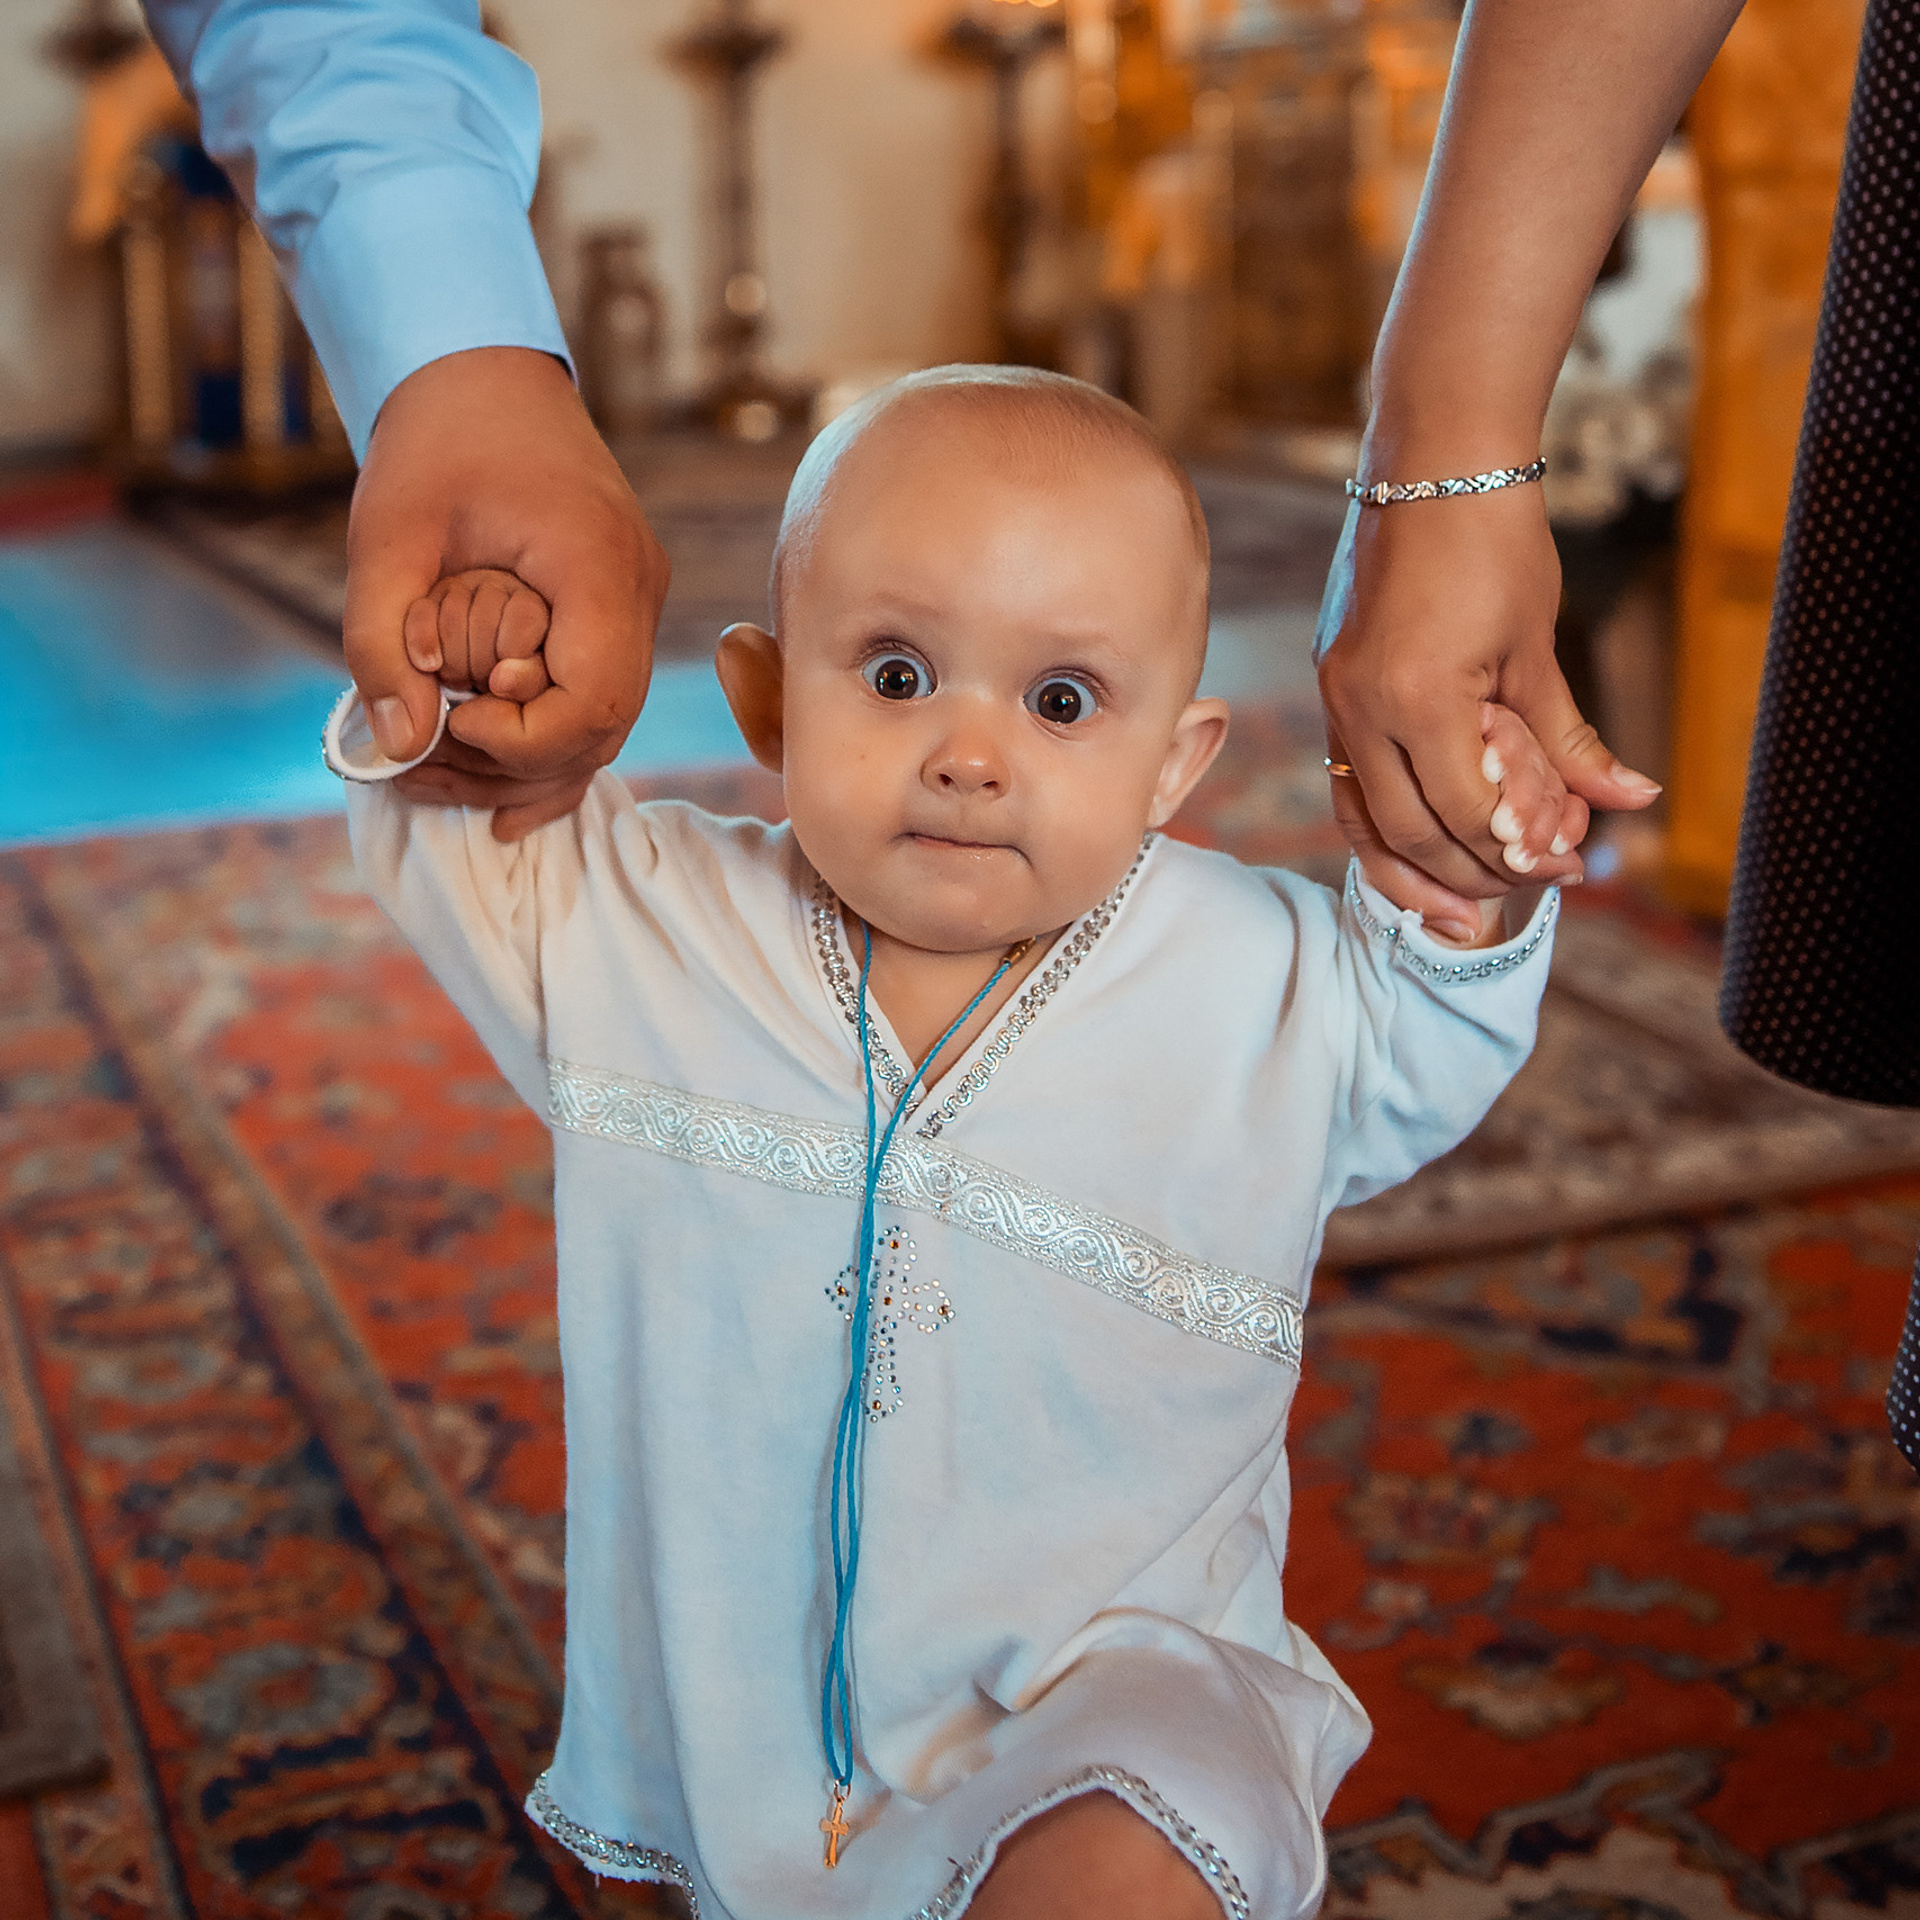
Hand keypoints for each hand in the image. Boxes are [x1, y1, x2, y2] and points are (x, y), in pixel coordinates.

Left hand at [345, 346, 668, 803]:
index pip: (594, 699)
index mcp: (595, 562)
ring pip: (606, 725)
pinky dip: (549, 744)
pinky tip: (496, 787)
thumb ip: (381, 642)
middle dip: (516, 765)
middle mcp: (637, 591)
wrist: (485, 375)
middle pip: (605, 726)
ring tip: (438, 775)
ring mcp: (638, 605)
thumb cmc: (435, 441)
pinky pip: (599, 699)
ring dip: (526, 764)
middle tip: (425, 764)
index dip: (525, 739)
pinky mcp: (618, 613)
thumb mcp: (386, 534)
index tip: (451, 723)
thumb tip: (399, 747)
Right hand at [1315, 484, 1658, 901]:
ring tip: (1457, 908)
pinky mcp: (1333, 685)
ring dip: (1411, 870)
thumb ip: (1570, 740)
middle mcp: (1359, 706)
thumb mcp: (1538, 649)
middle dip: (1468, 874)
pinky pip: (1346, 781)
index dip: (1515, 850)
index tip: (1562, 866)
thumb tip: (1630, 802)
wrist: (1430, 462)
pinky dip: (1381, 825)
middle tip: (1522, 889)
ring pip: (1360, 818)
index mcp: (1415, 697)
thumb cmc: (1496, 543)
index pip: (1463, 811)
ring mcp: (1336, 697)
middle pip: (1406, 832)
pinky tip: (1416, 852)